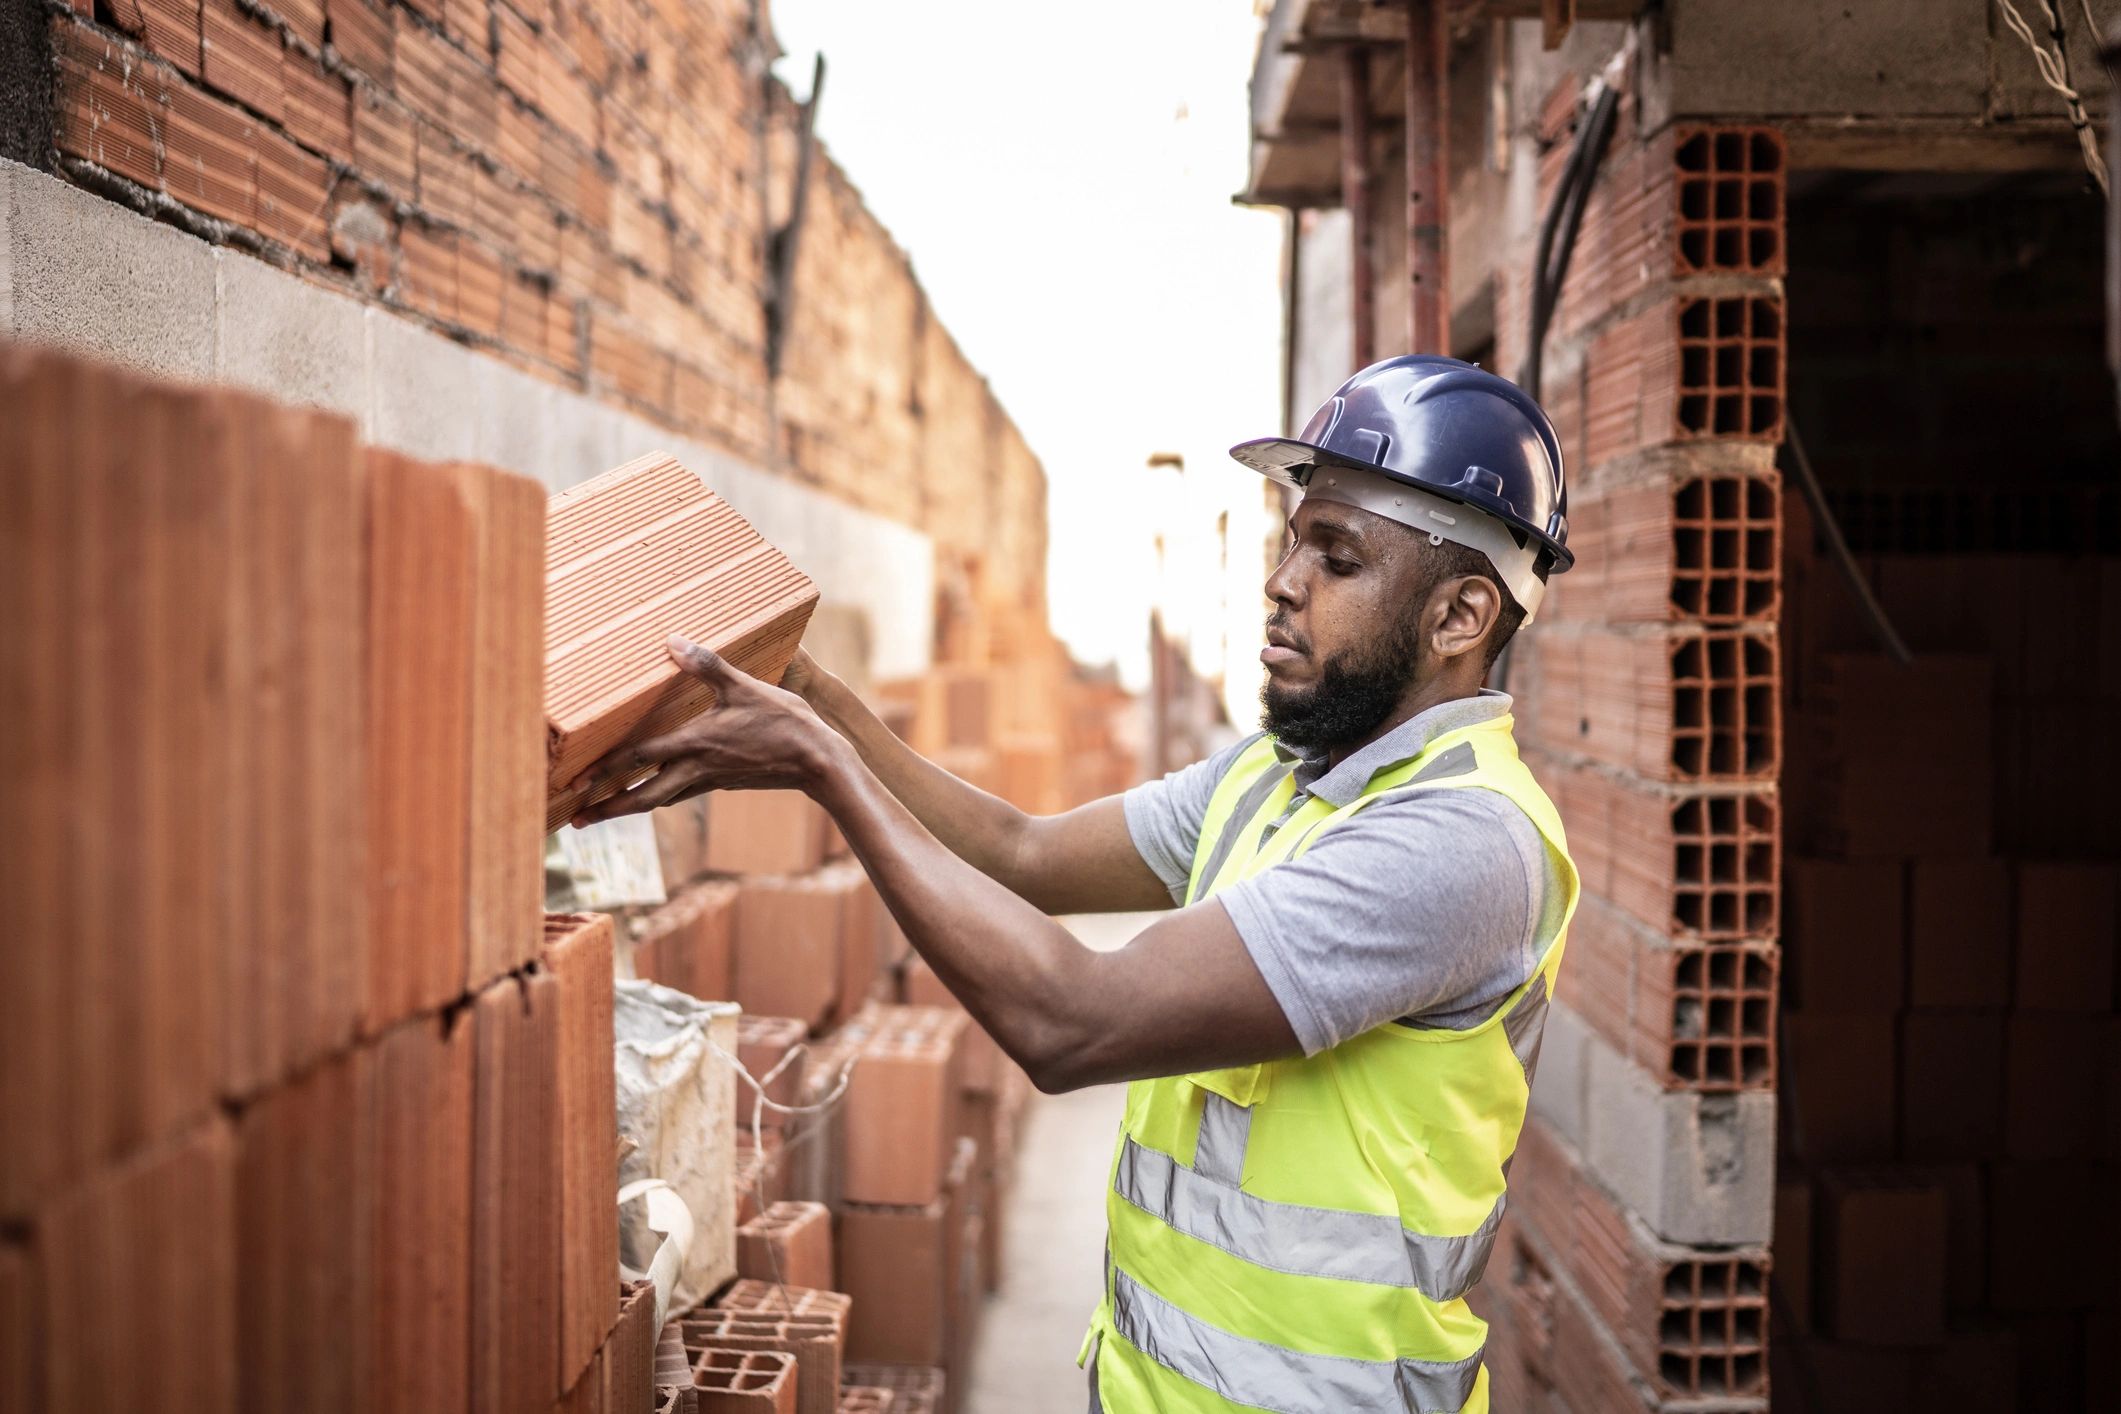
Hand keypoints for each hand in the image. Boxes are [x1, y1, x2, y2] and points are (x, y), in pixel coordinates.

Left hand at [567, 635, 839, 826]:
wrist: (818, 762)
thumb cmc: (784, 722)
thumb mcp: (745, 686)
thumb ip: (707, 664)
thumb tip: (673, 641)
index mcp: (695, 743)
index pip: (639, 758)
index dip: (604, 771)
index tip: (575, 784)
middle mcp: (697, 768)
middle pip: (642, 796)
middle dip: (608, 809)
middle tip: (575, 821)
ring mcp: (710, 779)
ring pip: (660, 798)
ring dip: (629, 806)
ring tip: (603, 811)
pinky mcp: (723, 782)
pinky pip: (682, 792)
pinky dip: (660, 795)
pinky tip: (655, 790)